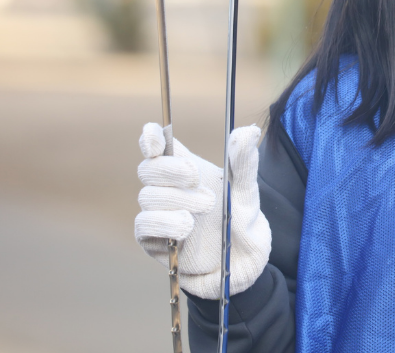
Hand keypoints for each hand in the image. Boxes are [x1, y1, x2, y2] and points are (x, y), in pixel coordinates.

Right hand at [134, 122, 271, 299]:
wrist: (241, 263)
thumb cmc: (240, 220)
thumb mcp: (246, 191)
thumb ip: (244, 162)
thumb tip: (249, 130)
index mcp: (185, 168)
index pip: (157, 147)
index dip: (150, 139)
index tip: (155, 137)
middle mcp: (167, 188)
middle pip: (149, 169)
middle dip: (170, 170)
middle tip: (196, 178)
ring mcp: (157, 213)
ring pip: (148, 196)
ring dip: (175, 198)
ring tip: (207, 206)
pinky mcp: (152, 240)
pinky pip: (145, 225)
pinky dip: (164, 222)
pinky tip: (186, 226)